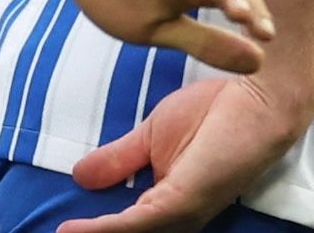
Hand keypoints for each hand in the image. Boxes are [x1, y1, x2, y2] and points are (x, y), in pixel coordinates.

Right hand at [56, 76, 312, 232]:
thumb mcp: (151, 137)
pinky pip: (137, 224)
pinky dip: (103, 230)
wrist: (256, 95)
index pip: (124, 230)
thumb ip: (118, 159)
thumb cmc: (214, 112)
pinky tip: (73, 231)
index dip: (91, 232)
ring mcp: (182, 214)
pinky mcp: (184, 202)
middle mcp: (178, 220)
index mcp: (170, 207)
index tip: (57, 231)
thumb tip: (79, 176)